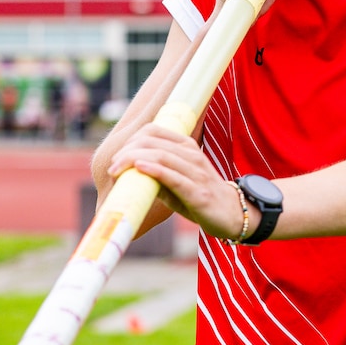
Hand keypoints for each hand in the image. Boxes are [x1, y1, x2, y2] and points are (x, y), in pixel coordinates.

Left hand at [107, 123, 248, 240]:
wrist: (231, 214)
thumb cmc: (199, 196)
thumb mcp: (177, 179)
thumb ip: (156, 174)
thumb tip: (127, 175)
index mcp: (186, 147)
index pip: (154, 130)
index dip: (132, 139)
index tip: (118, 156)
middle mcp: (192, 155)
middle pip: (153, 142)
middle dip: (128, 151)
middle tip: (114, 166)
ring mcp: (196, 172)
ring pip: (161, 156)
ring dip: (134, 159)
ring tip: (117, 169)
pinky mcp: (198, 192)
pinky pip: (173, 177)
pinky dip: (154, 170)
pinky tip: (140, 169)